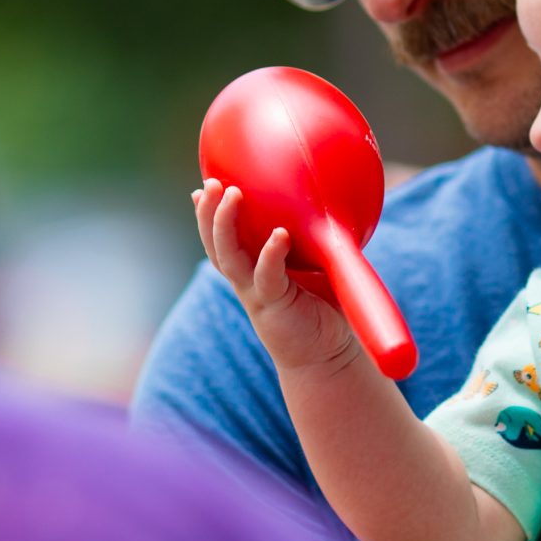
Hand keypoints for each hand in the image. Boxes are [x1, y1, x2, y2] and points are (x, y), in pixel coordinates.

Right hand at [193, 179, 360, 373]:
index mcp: (252, 268)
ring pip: (229, 257)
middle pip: (215, 243)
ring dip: (226, 225)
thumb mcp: (318, 265)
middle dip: (207, 212)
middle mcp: (246, 280)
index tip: (204, 185)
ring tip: (232, 194)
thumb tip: (336, 200)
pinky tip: (279, 234)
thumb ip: (318, 238)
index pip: (224, 237)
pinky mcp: (273, 307)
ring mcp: (256, 294)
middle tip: (209, 183)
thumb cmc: (326, 309)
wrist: (328, 357)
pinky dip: (270, 255)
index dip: (210, 213)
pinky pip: (267, 277)